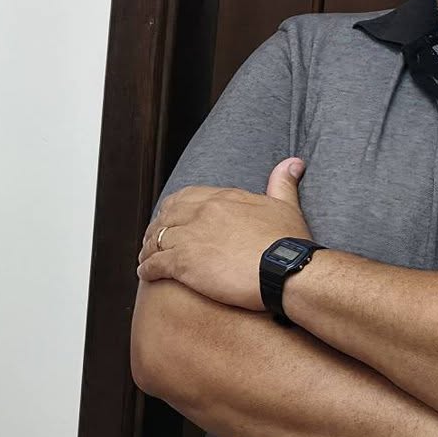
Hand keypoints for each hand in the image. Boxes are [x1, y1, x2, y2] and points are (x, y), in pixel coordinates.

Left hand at [137, 157, 307, 310]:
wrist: (288, 271)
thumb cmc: (290, 244)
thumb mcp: (286, 207)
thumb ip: (282, 184)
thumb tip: (292, 162)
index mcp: (222, 199)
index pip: (186, 197)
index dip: (175, 209)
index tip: (172, 217)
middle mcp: (202, 213)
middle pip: (167, 216)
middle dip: (157, 228)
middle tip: (152, 238)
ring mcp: (190, 237)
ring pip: (157, 239)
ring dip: (148, 248)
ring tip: (146, 257)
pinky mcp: (184, 262)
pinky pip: (155, 263)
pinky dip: (147, 268)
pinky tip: (145, 273)